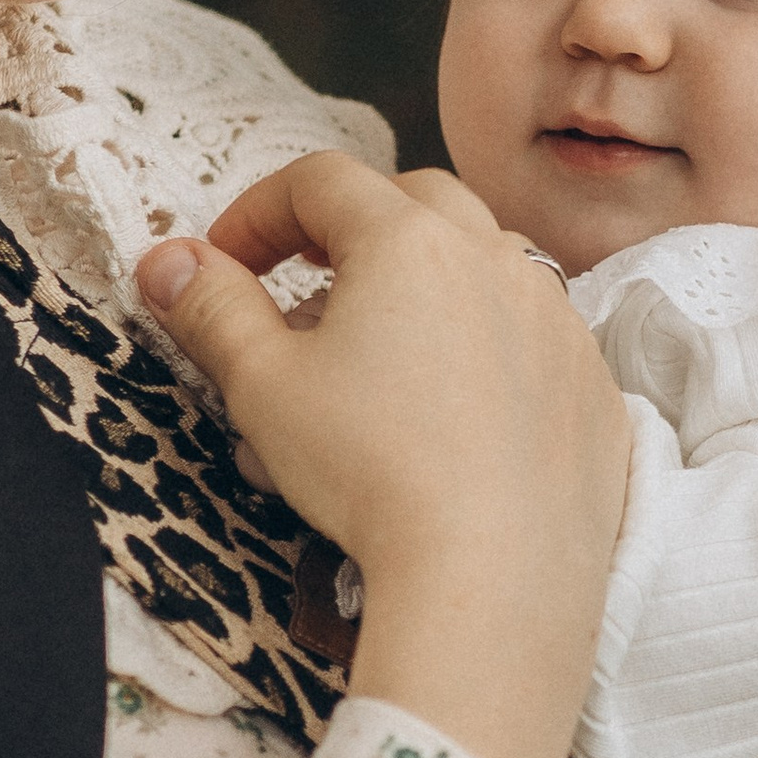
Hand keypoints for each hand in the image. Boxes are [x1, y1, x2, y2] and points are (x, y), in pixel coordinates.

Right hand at [136, 157, 630, 757]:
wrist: (492, 575)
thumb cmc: (370, 474)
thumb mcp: (263, 388)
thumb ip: (212, 310)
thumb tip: (167, 262)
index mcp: (407, 241)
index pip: (320, 181)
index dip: (258, 212)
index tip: (224, 264)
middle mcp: (494, 259)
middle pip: (412, 201)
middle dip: (349, 230)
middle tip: (304, 283)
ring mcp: (555, 319)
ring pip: (483, 264)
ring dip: (424, 284)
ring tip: (377, 352)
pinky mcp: (590, 385)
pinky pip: (533, 337)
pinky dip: (486, 348)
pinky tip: (451, 411)